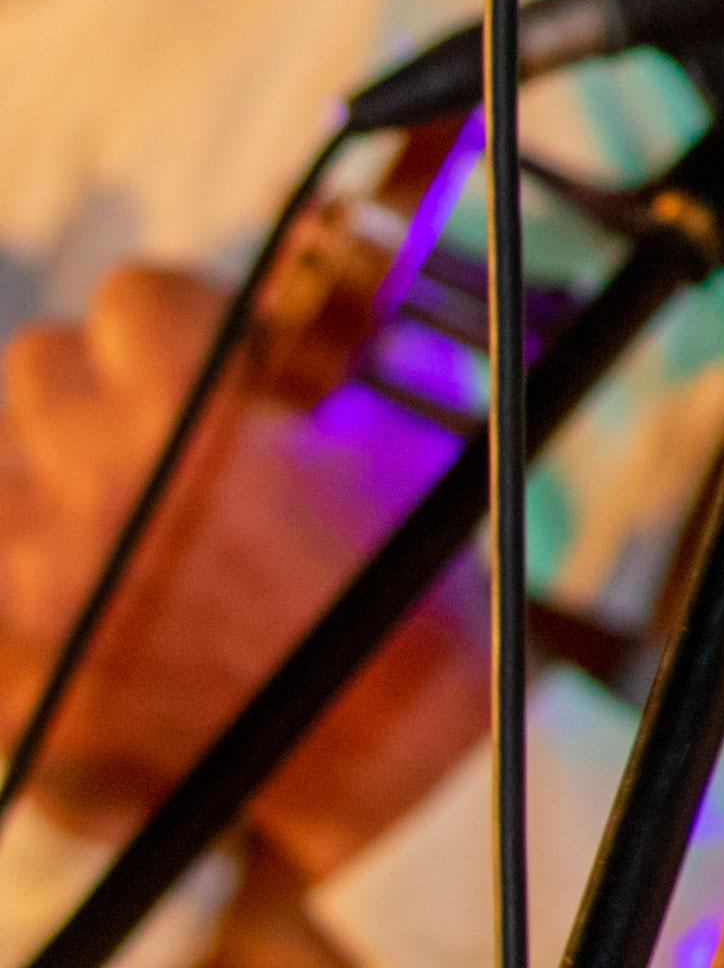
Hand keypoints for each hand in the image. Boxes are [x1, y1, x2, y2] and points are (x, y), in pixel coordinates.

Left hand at [0, 271, 485, 870]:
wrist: (370, 751)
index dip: (184, 316)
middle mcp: (87, 491)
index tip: (213, 352)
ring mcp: (32, 587)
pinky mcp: (11, 670)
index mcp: (188, 417)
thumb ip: (316, 350)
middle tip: (159, 429)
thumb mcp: (388, 440)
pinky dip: (27, 577)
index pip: (129, 298)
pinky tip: (86, 586)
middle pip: (39, 368)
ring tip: (114, 512)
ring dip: (45, 472)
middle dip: (102, 386)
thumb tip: (300, 263)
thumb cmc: (393, 591)